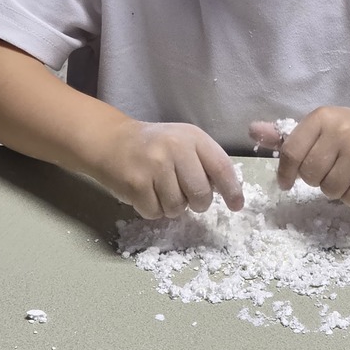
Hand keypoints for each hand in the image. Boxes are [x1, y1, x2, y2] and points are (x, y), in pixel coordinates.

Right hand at [100, 121, 244, 219]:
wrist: (112, 141)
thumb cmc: (155, 145)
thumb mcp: (184, 142)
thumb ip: (205, 162)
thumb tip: (226, 191)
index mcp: (193, 137)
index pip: (221, 166)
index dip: (231, 189)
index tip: (236, 205)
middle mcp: (175, 148)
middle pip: (201, 194)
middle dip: (197, 203)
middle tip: (188, 196)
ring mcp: (154, 166)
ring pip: (177, 208)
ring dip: (172, 207)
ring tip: (162, 189)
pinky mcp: (135, 184)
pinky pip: (155, 213)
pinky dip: (152, 209)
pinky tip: (146, 193)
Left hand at [250, 106, 349, 206]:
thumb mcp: (319, 126)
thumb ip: (285, 134)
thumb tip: (252, 131)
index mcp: (322, 117)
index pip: (291, 152)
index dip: (286, 172)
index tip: (287, 182)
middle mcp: (342, 132)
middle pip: (310, 175)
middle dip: (315, 179)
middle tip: (329, 168)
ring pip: (329, 190)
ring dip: (334, 189)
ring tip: (346, 173)